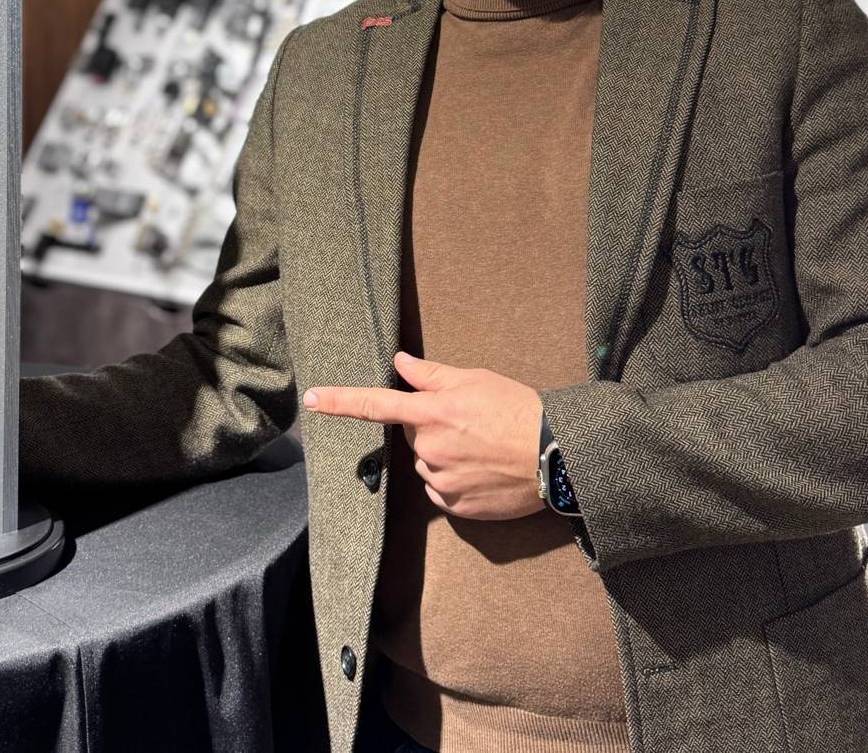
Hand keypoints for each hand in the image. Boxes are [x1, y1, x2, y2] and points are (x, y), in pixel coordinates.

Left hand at [303, 350, 543, 520]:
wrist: (556, 455)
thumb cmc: (517, 409)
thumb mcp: (475, 379)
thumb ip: (431, 374)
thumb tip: (399, 361)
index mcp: (432, 412)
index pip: (376, 404)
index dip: (340, 401)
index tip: (311, 399)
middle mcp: (430, 448)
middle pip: (414, 436)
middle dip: (432, 427)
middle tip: (470, 423)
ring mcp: (442, 480)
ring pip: (427, 464)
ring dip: (445, 455)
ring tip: (483, 448)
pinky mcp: (456, 506)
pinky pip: (441, 490)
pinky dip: (455, 480)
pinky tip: (483, 471)